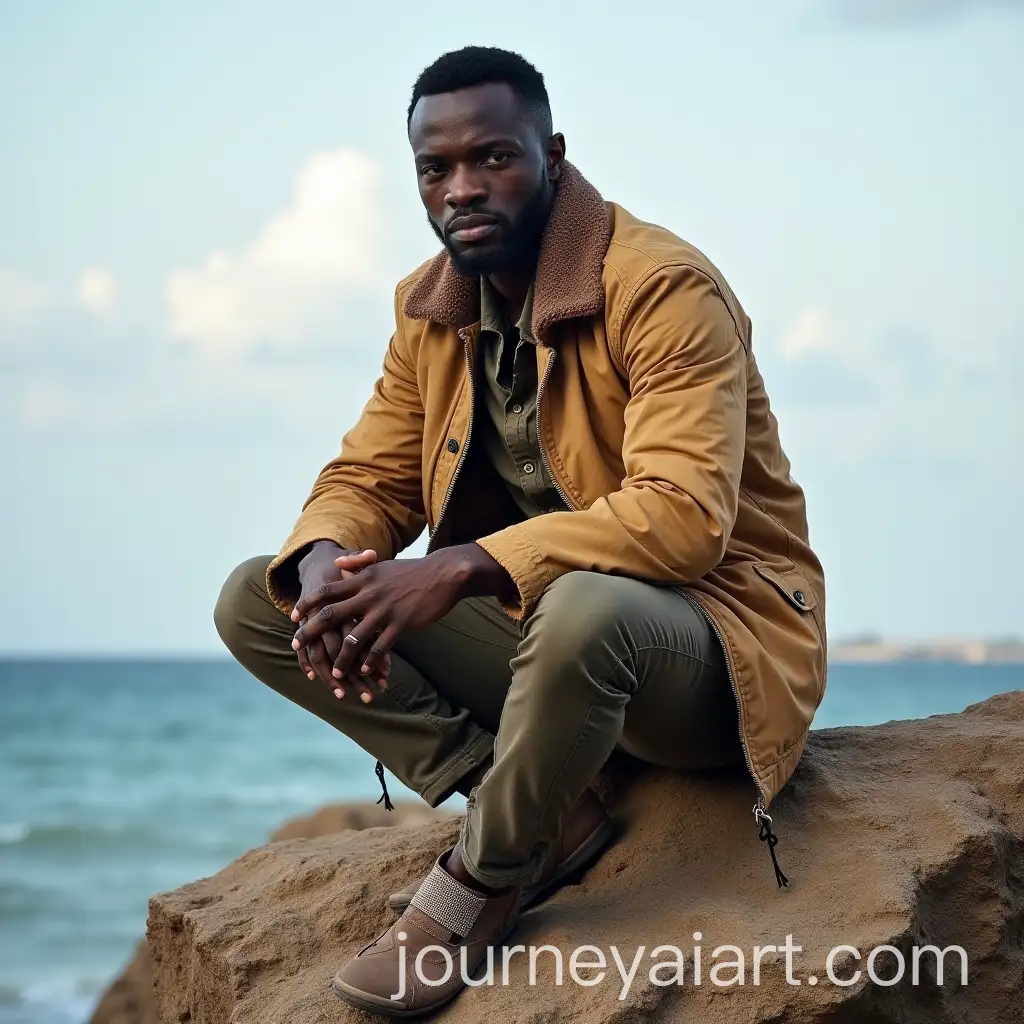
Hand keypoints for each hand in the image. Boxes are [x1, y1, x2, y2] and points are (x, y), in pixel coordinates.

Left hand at [291, 545, 503, 682]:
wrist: (444, 574)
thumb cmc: (411, 570)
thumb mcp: (380, 564)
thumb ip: (356, 565)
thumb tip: (335, 563)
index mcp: (363, 579)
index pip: (327, 591)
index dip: (307, 603)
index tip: (293, 616)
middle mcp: (369, 595)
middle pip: (331, 614)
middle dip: (311, 631)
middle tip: (296, 644)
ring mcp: (385, 611)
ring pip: (355, 639)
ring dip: (342, 659)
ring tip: (335, 673)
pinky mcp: (402, 624)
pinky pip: (381, 648)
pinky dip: (371, 661)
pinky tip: (365, 670)